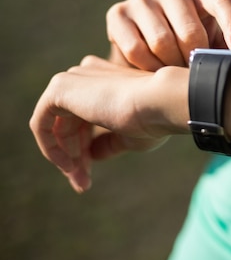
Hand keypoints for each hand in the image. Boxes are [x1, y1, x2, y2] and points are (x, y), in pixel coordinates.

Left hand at [29, 56, 188, 192]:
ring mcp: (72, 79)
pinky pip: (41, 123)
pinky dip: (50, 147)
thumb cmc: (154, 118)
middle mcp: (87, 75)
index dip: (85, 149)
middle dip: (75, 157)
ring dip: (66, 157)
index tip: (91, 176)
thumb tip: (92, 156)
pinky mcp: (59, 88)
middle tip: (83, 184)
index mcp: (106, 80)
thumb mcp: (130, 136)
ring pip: (56, 126)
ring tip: (81, 181)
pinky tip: (68, 166)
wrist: (161, 102)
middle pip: (68, 124)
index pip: (84, 118)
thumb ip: (108, 142)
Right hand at [106, 0, 230, 69]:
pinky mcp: (117, 13)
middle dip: (197, 61)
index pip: (225, 2)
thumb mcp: (217, 37)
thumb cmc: (196, 39)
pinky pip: (136, 50)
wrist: (151, 39)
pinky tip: (156, 71)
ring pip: (162, 43)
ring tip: (179, 72)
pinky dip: (149, 67)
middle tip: (199, 75)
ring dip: (173, 66)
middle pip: (191, 32)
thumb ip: (230, 44)